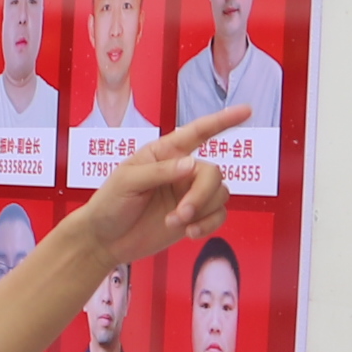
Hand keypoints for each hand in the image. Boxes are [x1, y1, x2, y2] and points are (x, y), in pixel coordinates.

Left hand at [76, 106, 243, 265]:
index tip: (246, 110)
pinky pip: (219, 215)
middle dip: (202, 194)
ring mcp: (189, 194)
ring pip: (220, 194)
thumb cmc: (110, 203)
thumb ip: (161, 171)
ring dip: (202, 211)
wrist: (105, 240)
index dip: (223, 120)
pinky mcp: (194, 217)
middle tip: (182, 213)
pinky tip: (190, 233)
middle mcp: (182, 170)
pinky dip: (209, 225)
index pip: (198, 132)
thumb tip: (192, 164)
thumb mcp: (128, 181)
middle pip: (213, 172)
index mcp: (165, 153)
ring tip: (177, 223)